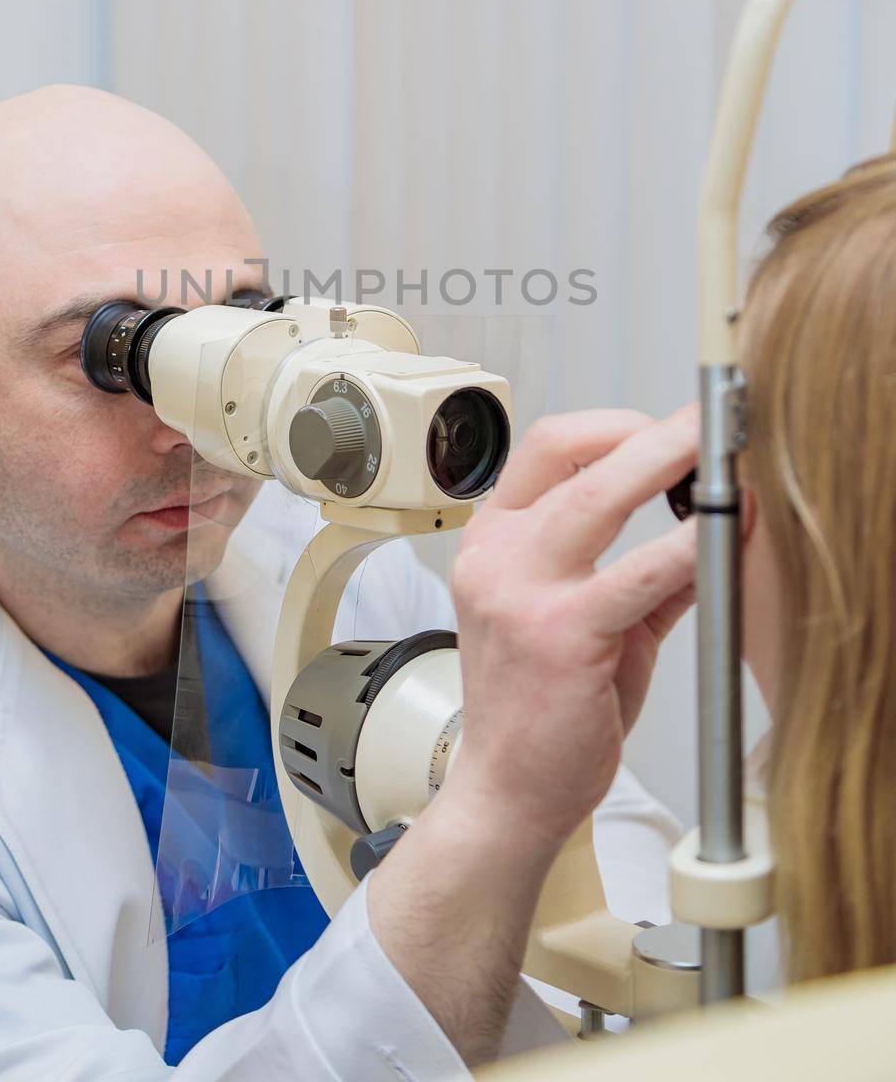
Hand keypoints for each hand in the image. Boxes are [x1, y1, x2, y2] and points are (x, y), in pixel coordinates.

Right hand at [449, 405, 697, 847]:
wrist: (508, 792)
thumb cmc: (542, 709)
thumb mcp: (586, 620)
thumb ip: (646, 574)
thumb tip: (713, 531)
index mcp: (495, 541)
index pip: (547, 448)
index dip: (613, 426)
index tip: (667, 432)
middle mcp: (498, 555)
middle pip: (573, 453)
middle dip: (653, 431)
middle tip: (707, 424)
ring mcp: (522, 592)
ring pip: (600, 495)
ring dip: (669, 465)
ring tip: (720, 462)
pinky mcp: (559, 635)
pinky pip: (636, 574)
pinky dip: (685, 547)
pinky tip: (720, 538)